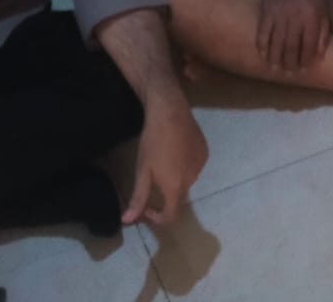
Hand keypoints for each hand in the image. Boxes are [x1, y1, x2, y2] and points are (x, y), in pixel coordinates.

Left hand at [123, 96, 207, 225]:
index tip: (147, 208)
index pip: (171, 216)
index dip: (158, 218)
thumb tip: (128, 220)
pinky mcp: (205, 152)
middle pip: (178, 197)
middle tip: (153, 177)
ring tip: (164, 159)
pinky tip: (176, 150)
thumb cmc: (153, 142)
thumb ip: (138, 197)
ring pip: (187, 180)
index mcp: (176, 187)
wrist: (170, 112)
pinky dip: (185, 165)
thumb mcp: (142, 170)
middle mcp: (192, 180)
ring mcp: (201, 166)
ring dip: (176, 178)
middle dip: (165, 193)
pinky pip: (194, 167)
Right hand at [256, 0, 328, 70]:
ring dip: (275, 57)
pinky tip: (263, 54)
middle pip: (291, 45)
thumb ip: (323, 34)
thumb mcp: (324, 12)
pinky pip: (263, 31)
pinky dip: (262, 44)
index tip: (304, 70)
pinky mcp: (267, 11)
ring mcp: (279, 14)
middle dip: (290, 62)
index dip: (306, 59)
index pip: (309, 44)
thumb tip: (319, 57)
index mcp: (312, 17)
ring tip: (276, 68)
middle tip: (288, 74)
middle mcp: (295, 17)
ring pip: (276, 41)